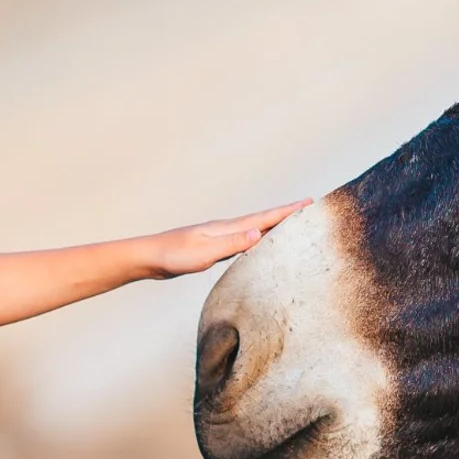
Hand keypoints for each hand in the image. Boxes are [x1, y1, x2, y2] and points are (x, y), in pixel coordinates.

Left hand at [145, 199, 311, 277]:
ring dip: (273, 224)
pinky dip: (258, 237)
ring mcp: (219, 237)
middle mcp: (226, 229)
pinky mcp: (213, 246)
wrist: (149, 256)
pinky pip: (244, 239)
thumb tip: (259, 234)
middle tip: (308, 207)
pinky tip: (258, 241)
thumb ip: (231, 244)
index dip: (287, 212)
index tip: (308, 202)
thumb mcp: (204, 253)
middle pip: (262, 219)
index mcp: (227, 229)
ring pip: (254, 228)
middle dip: (286, 213)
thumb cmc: (173, 256)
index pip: (264, 219)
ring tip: (291, 222)